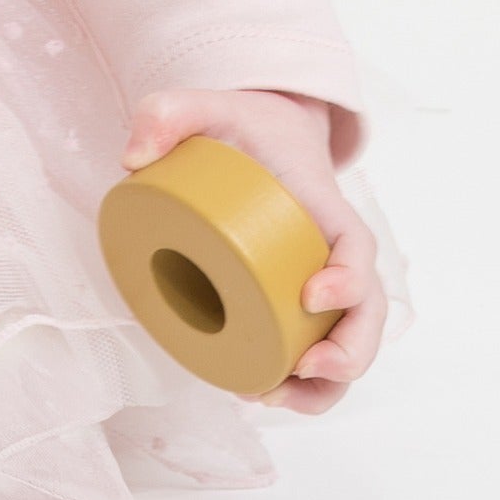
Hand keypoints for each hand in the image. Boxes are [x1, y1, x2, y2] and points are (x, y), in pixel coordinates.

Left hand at [120, 87, 385, 413]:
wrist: (260, 133)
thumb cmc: (236, 124)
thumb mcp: (201, 104)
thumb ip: (165, 111)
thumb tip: (131, 159)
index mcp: (324, 205)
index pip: (356, 246)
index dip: (347, 277)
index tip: (312, 295)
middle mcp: (334, 250)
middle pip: (368, 311)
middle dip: (348, 352)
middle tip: (302, 368)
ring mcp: (322, 279)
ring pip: (349, 343)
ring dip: (324, 386)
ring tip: (269, 396)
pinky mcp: (299, 300)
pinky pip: (318, 347)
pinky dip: (304, 384)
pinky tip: (260, 393)